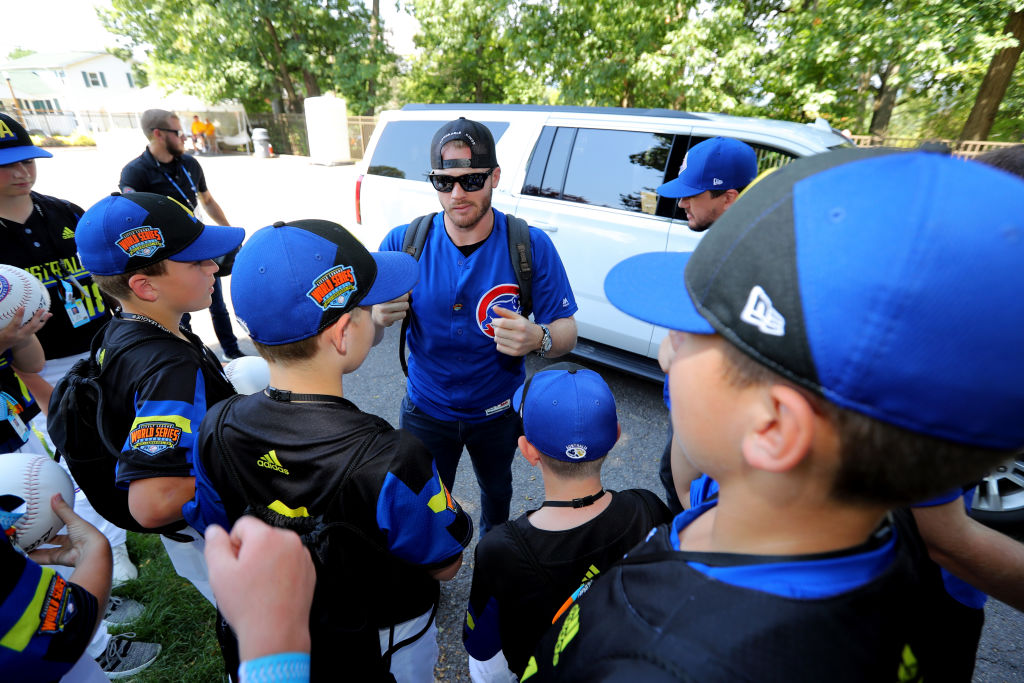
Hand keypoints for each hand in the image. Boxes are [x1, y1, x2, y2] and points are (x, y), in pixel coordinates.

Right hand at [0, 306, 49, 353]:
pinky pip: (36, 329)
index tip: (22, 307)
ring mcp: (25, 337)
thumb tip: (2, 306)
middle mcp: (19, 336)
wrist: (1, 347)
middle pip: (31, 326)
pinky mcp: (27, 336)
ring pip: (36, 328)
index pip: (16, 324)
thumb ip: (0, 319)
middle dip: (37, 317)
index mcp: (9, 333)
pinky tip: (46, 317)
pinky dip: (41, 323)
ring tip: (49, 313)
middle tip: (42, 309)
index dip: (19, 316)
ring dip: (43, 320)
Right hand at [28, 494, 106, 567]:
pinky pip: (46, 558)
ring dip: (38, 549)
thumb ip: (63, 509)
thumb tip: (56, 496)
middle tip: (33, 534)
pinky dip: (36, 557)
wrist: (92, 552)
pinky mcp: (61, 559)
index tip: (44, 520)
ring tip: (26, 545)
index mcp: (78, 530)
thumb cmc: (88, 535)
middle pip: (56, 540)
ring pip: (49, 550)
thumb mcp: (74, 519)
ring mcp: (67, 551)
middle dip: (45, 538)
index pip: (65, 526)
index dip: (56, 524)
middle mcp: (73, 541)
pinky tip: (28, 555)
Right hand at [205, 517, 314, 659]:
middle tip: (245, 579)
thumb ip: (215, 545)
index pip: (243, 524)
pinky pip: (289, 561)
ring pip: (275, 549)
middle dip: (250, 552)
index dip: (232, 544)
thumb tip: (215, 529)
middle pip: (261, 536)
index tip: (233, 565)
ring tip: (259, 587)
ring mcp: (302, 555)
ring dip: (266, 561)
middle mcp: (289, 540)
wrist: (276, 633)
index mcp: (267, 536)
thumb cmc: (247, 604)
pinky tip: (273, 591)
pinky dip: (280, 571)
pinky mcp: (310, 570)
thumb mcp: (219, 573)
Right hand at [371, 293, 409, 327]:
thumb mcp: (392, 296)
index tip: (400, 298)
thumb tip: (411, 290)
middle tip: (398, 305)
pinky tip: (393, 316)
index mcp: (384, 292)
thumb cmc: (387, 304)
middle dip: (404, 303)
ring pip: (404, 308)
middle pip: (405, 299)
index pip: (402, 292)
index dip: (405, 295)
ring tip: (395, 310)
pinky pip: (402, 315)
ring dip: (403, 310)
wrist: (377, 317)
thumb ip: (402, 292)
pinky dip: (400, 316)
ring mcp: (382, 309)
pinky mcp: (385, 318)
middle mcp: (382, 300)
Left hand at [490, 306, 541, 356]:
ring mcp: (517, 346)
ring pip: (497, 340)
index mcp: (520, 325)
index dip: (495, 321)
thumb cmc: (525, 326)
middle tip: (499, 327)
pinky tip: (505, 340)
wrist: (537, 338)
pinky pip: (499, 348)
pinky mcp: (515, 352)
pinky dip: (499, 343)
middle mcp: (519, 336)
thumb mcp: (517, 317)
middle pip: (498, 332)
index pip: (501, 323)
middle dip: (496, 328)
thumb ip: (505, 312)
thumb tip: (494, 307)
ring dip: (497, 336)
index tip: (495, 321)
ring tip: (503, 334)